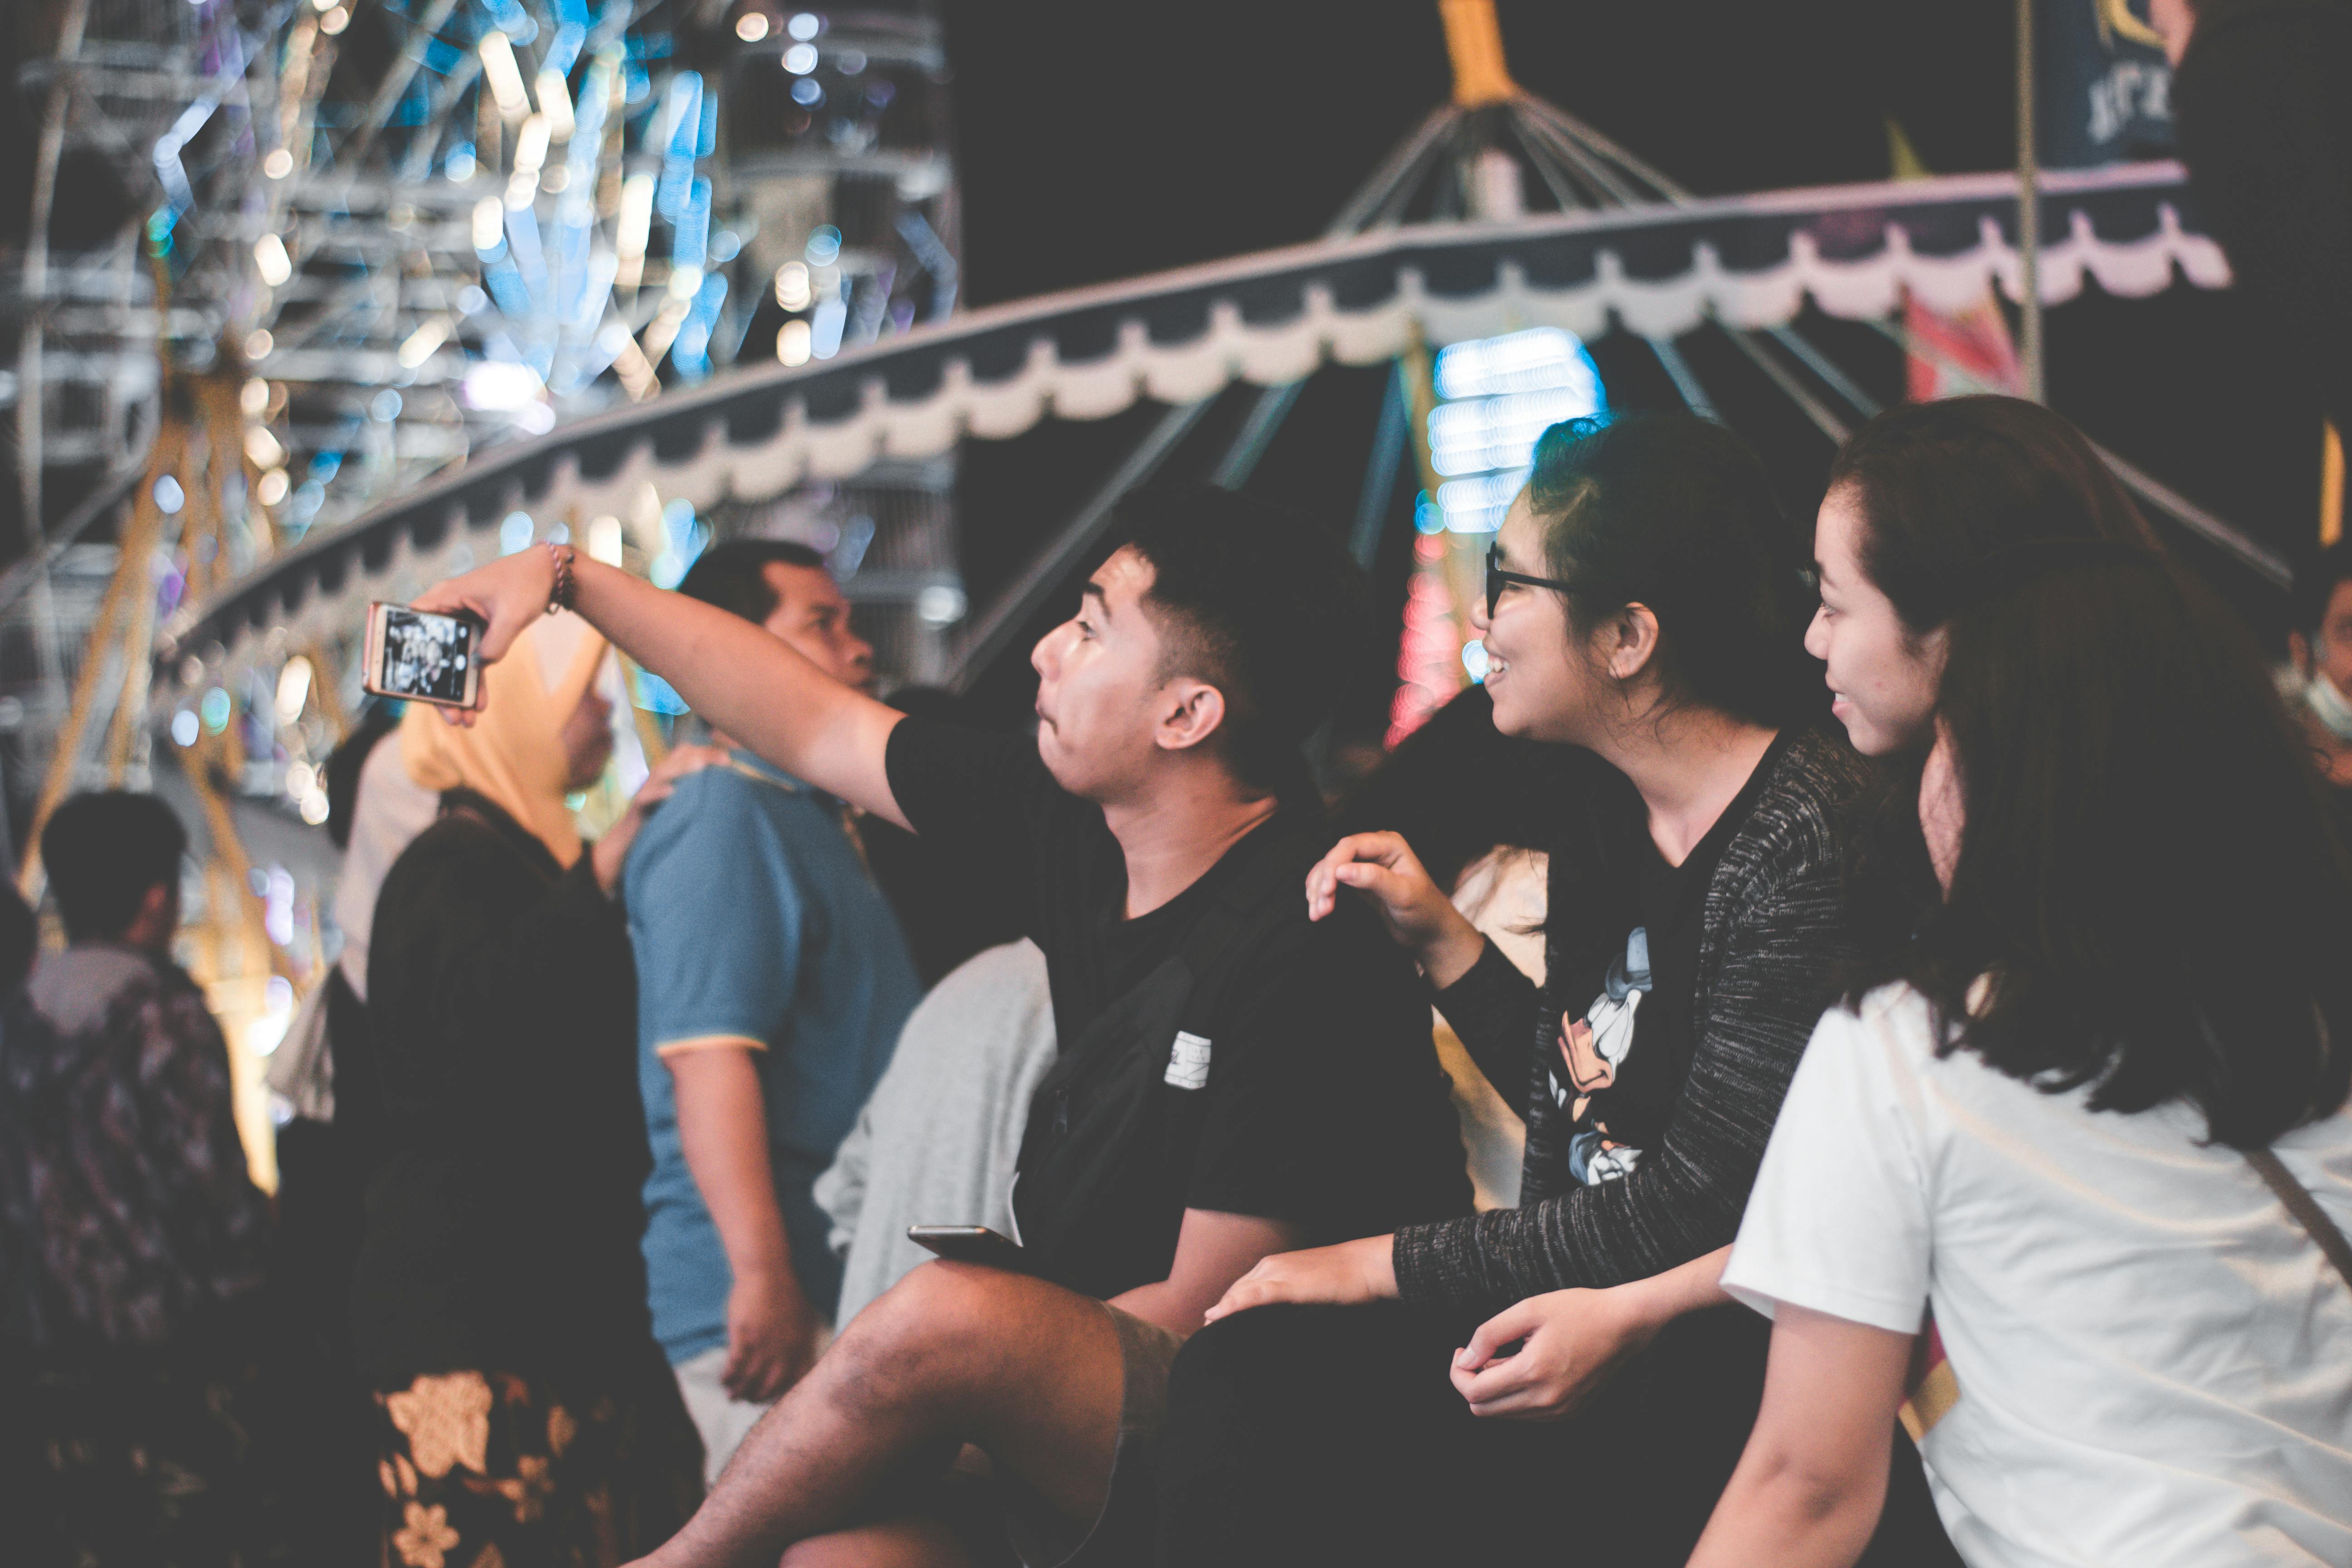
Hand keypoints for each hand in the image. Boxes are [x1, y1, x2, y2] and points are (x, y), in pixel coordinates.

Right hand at [412, 547, 561, 725]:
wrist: (549, 575)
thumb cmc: (525, 583)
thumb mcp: (511, 615)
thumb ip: (495, 642)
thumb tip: (480, 667)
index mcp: (443, 598)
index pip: (412, 629)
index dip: (407, 656)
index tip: (410, 685)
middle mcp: (446, 611)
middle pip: (431, 654)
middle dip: (440, 689)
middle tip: (452, 717)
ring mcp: (460, 623)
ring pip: (451, 663)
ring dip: (458, 692)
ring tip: (465, 722)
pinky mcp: (476, 632)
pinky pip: (469, 661)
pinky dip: (474, 682)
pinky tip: (479, 705)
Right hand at [589, 744, 727, 891]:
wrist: (628, 844)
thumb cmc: (661, 823)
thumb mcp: (682, 804)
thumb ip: (699, 792)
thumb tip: (729, 787)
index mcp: (669, 775)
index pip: (686, 752)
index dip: (707, 751)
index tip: (729, 757)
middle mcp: (658, 779)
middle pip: (677, 758)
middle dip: (701, 755)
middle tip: (724, 760)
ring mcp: (646, 791)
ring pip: (662, 773)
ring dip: (681, 768)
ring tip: (701, 766)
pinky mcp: (636, 808)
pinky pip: (645, 797)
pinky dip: (658, 793)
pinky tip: (672, 792)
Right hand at [722, 1263, 824, 1403]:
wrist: (768, 1272)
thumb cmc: (788, 1293)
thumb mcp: (806, 1319)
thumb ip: (805, 1344)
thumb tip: (809, 1363)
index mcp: (801, 1347)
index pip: (796, 1382)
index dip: (783, 1395)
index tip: (774, 1401)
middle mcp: (783, 1350)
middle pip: (770, 1385)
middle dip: (758, 1397)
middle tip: (749, 1400)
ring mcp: (763, 1344)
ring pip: (750, 1378)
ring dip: (739, 1390)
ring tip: (732, 1395)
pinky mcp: (744, 1336)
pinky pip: (735, 1364)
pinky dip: (728, 1375)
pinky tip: (724, 1378)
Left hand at [1202, 1234, 1395, 1323]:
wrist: (1366, 1266)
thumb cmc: (1344, 1280)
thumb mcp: (1310, 1289)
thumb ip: (1292, 1299)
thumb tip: (1281, 1319)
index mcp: (1275, 1266)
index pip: (1243, 1288)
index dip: (1228, 1306)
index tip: (1216, 1324)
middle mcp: (1271, 1266)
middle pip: (1237, 1291)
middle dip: (1222, 1311)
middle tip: (1208, 1333)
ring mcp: (1279, 1273)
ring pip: (1241, 1293)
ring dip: (1223, 1311)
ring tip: (1209, 1331)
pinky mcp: (1289, 1285)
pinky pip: (1256, 1294)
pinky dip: (1236, 1305)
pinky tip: (1222, 1315)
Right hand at [1303, 831, 1483, 986]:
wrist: (1429, 931)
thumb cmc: (1424, 911)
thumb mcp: (1402, 895)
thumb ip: (1374, 879)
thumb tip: (1342, 870)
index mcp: (1389, 844)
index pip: (1350, 846)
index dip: (1333, 866)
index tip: (1327, 891)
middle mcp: (1374, 849)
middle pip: (1336, 856)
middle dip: (1323, 881)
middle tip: (1319, 908)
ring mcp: (1365, 863)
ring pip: (1330, 869)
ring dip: (1319, 890)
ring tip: (1317, 913)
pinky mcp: (1357, 880)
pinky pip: (1332, 880)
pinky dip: (1322, 894)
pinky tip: (1318, 908)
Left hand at [1447, 1285, 1661, 1420]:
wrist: (1624, 1324)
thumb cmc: (1578, 1310)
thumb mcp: (1529, 1309)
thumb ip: (1490, 1334)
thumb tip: (1465, 1359)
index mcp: (1533, 1372)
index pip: (1474, 1393)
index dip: (1458, 1373)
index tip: (1462, 1351)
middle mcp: (1546, 1400)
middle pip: (1484, 1410)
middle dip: (1471, 1383)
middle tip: (1479, 1354)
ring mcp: (1560, 1410)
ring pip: (1504, 1415)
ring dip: (1493, 1390)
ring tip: (1504, 1358)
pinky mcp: (1570, 1412)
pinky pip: (1527, 1414)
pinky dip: (1514, 1396)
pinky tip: (1523, 1369)